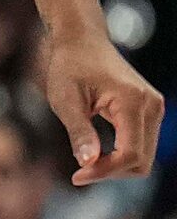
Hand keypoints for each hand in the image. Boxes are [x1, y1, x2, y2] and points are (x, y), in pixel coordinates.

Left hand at [42, 30, 161, 184]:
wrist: (82, 42)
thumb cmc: (69, 66)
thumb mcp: (64, 100)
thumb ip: (78, 132)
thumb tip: (88, 162)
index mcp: (133, 101)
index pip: (130, 154)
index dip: (105, 171)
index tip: (77, 176)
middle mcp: (151, 105)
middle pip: (141, 161)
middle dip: (111, 172)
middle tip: (79, 171)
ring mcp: (154, 108)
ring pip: (144, 156)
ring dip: (116, 165)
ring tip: (86, 160)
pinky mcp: (149, 111)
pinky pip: (141, 145)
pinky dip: (121, 155)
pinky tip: (97, 152)